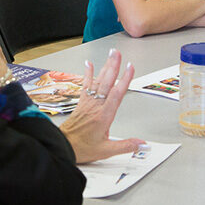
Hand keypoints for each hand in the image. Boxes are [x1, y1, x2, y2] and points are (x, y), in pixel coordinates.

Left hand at [60, 49, 145, 163]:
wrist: (63, 146)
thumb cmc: (82, 148)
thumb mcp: (106, 150)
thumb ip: (125, 146)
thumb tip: (141, 144)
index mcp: (104, 116)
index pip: (117, 94)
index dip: (124, 80)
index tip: (130, 68)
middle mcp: (96, 106)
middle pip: (107, 82)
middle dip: (114, 66)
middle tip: (118, 53)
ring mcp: (88, 103)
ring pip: (98, 81)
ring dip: (105, 67)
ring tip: (110, 55)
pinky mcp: (82, 103)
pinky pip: (86, 85)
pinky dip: (88, 74)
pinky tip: (89, 64)